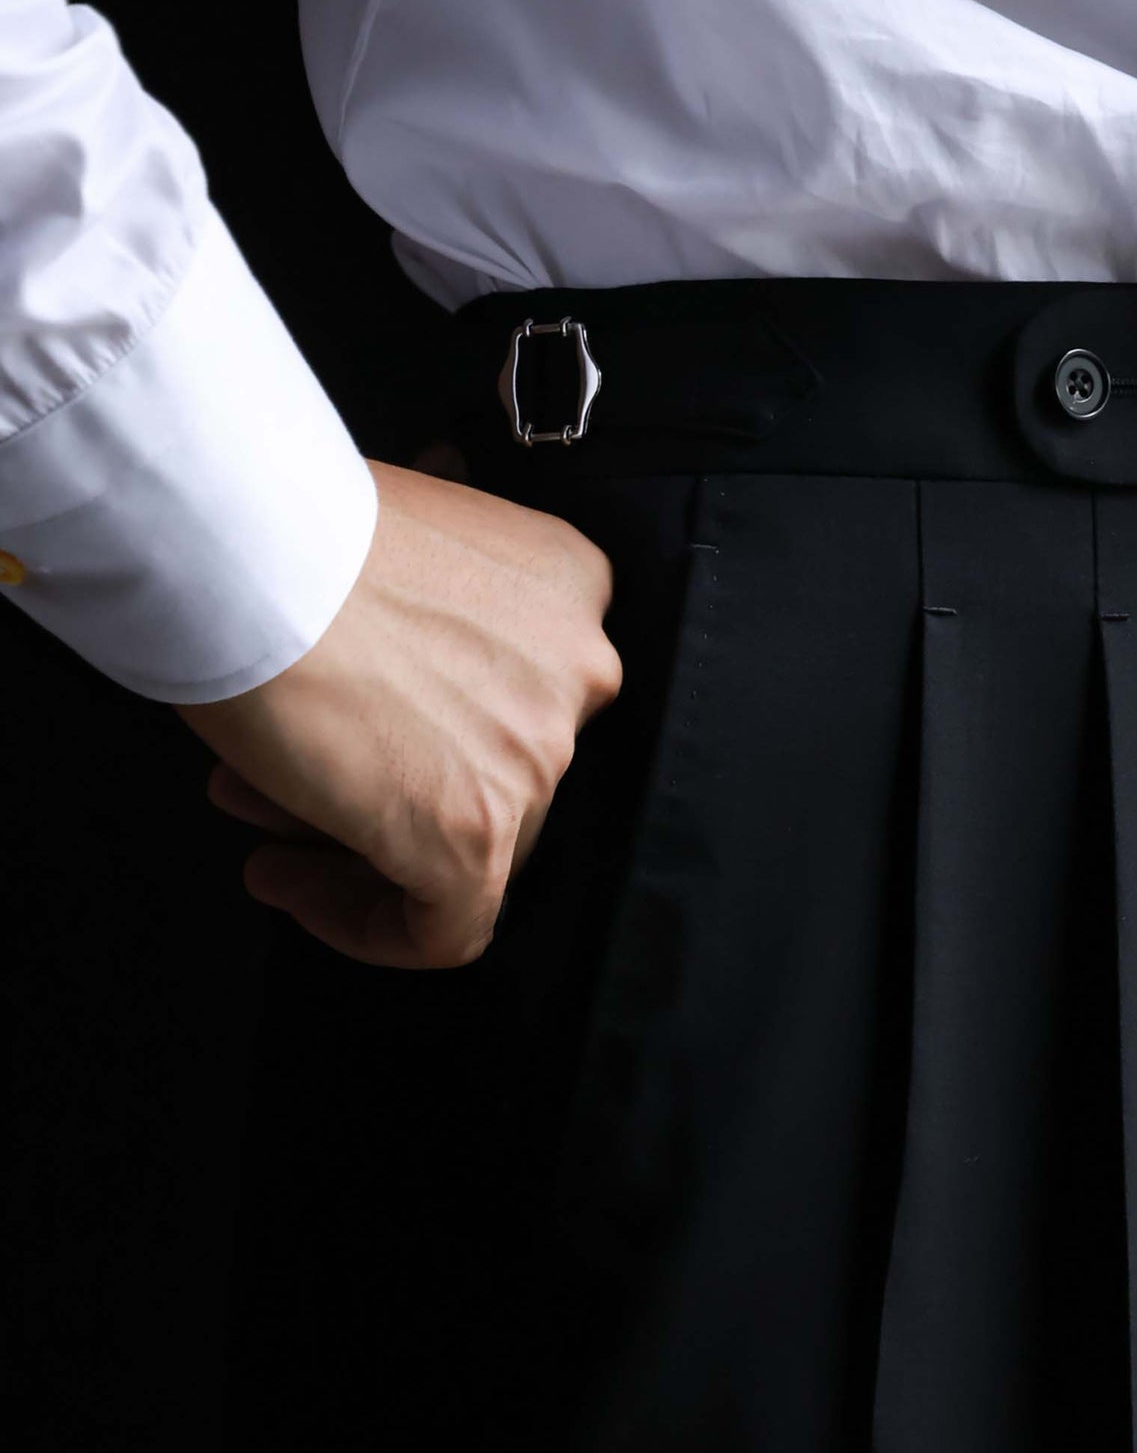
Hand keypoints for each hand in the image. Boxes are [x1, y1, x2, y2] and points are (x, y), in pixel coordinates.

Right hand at [182, 459, 622, 966]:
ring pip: (466, 845)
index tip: (350, 722)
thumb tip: (397, 662)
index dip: (427, 718)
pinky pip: (447, 929)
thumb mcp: (405, 536)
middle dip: (384, 779)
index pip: (518, 690)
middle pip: (491, 770)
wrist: (243, 545)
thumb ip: (433, 599)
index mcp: (569, 586)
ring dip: (353, 839)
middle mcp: (578, 674)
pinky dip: (369, 927)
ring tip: (259, 820)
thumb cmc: (285, 523)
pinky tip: (289, 886)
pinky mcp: (477, 839)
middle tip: (283, 779)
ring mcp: (536, 761)